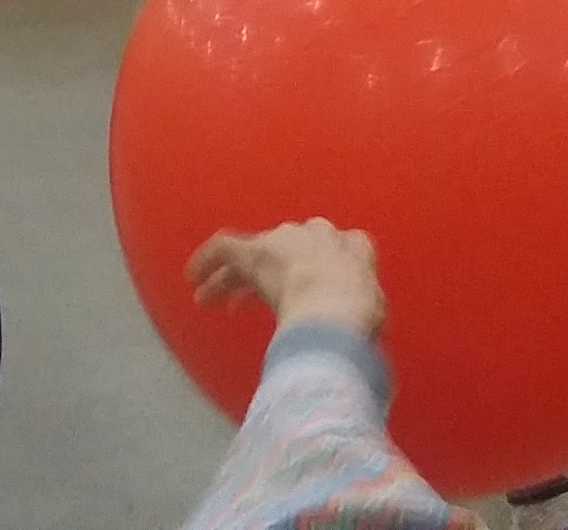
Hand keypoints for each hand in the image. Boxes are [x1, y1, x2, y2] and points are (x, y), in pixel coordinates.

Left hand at [186, 222, 385, 338]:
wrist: (338, 308)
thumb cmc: (361, 318)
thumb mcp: (373, 312)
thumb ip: (363, 311)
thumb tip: (358, 333)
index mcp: (352, 248)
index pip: (327, 255)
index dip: (308, 276)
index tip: (295, 296)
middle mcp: (317, 235)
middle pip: (285, 251)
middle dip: (267, 276)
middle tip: (248, 302)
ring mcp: (285, 241)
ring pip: (252, 253)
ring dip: (231, 277)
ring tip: (209, 299)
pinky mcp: (254, 250)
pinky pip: (224, 247)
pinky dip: (207, 260)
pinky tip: (194, 276)